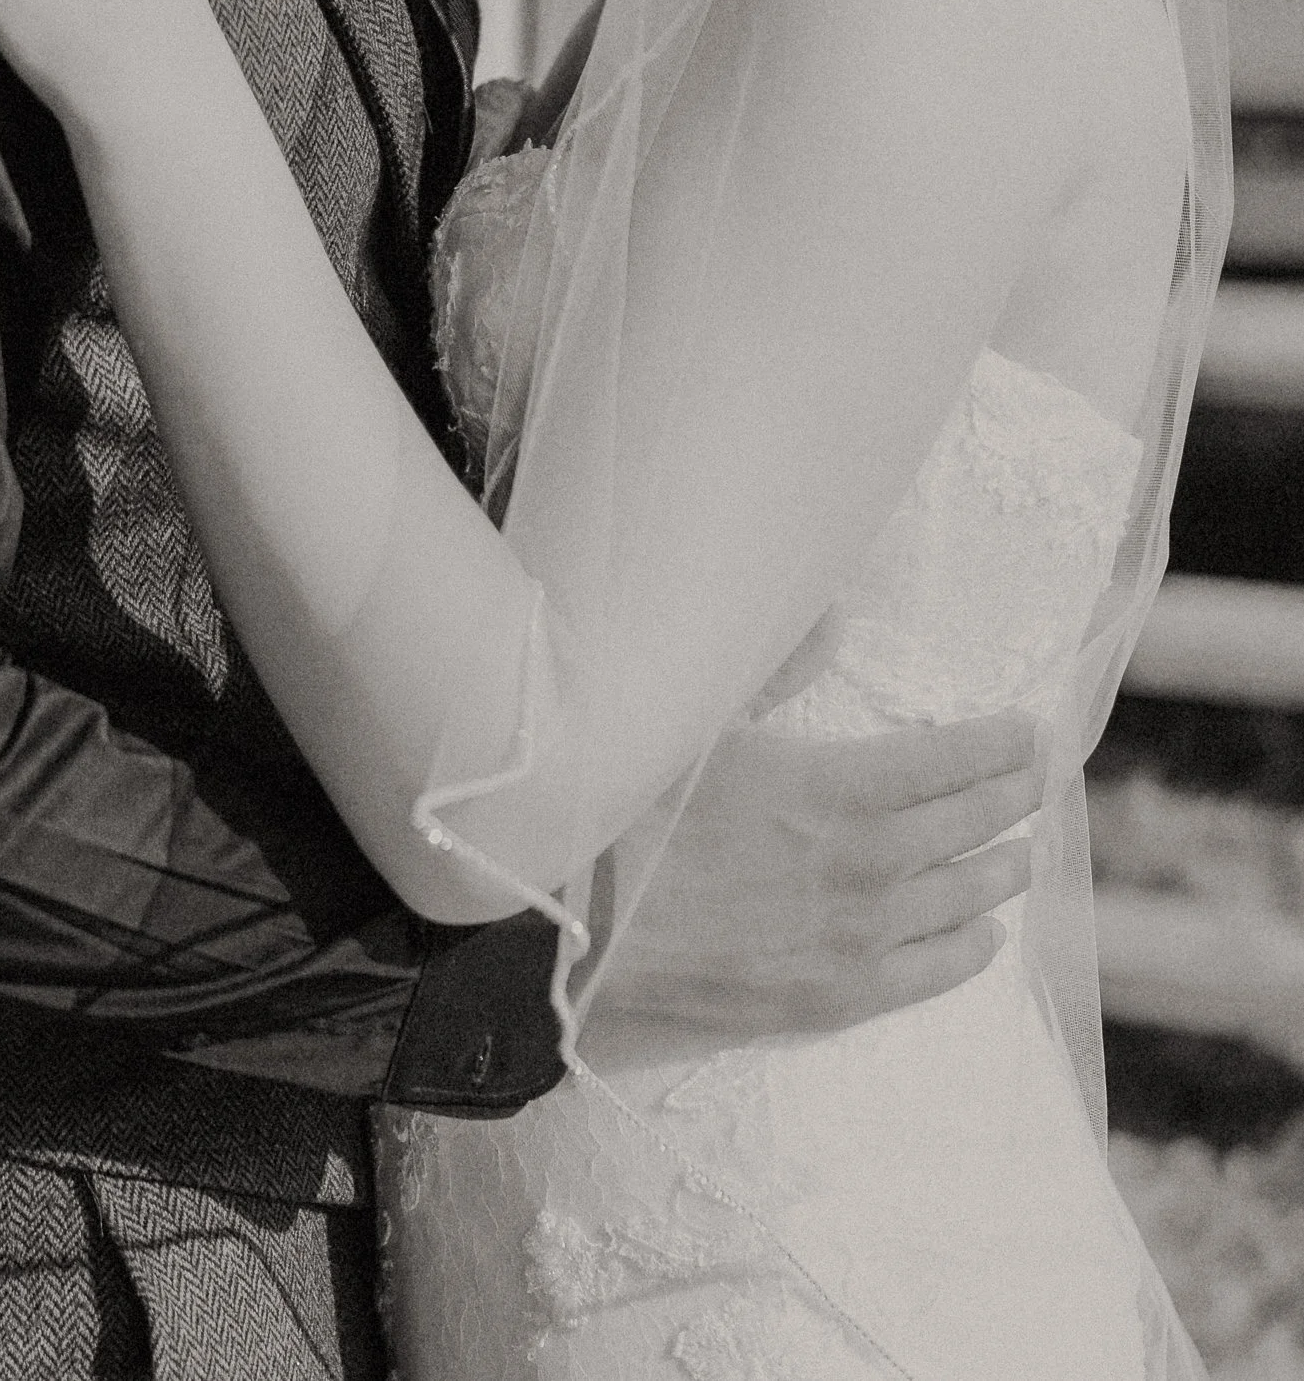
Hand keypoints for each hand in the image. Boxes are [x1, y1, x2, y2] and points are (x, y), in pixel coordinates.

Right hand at [599, 710, 1043, 1038]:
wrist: (579, 937)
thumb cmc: (632, 819)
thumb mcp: (701, 722)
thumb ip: (779, 669)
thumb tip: (833, 619)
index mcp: (842, 786)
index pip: (954, 758)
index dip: (1000, 744)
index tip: (1028, 734)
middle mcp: (869, 864)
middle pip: (973, 825)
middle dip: (1013, 797)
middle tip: (1037, 781)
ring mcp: (859, 939)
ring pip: (965, 898)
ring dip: (1002, 869)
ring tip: (1022, 852)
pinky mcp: (838, 1000)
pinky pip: (933, 974)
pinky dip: (970, 949)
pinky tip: (983, 936)